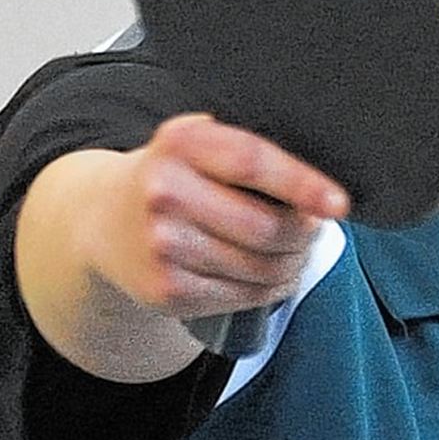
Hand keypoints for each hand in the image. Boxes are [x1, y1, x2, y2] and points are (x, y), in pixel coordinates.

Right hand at [82, 113, 348, 323]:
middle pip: (265, 226)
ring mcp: (162, 246)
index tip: (338, 203)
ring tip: (293, 251)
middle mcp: (164, 192)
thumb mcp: (198, 143)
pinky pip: (244, 296)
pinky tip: (269, 276)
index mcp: (180, 143)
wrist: (101, 220)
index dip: (302, 184)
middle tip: (313, 228)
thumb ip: (247, 151)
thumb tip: (317, 189)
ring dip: (292, 263)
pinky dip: (270, 289)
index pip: (251, 162)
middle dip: (305, 233)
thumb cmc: (172, 176)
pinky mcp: (166, 290)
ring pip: (261, 267)